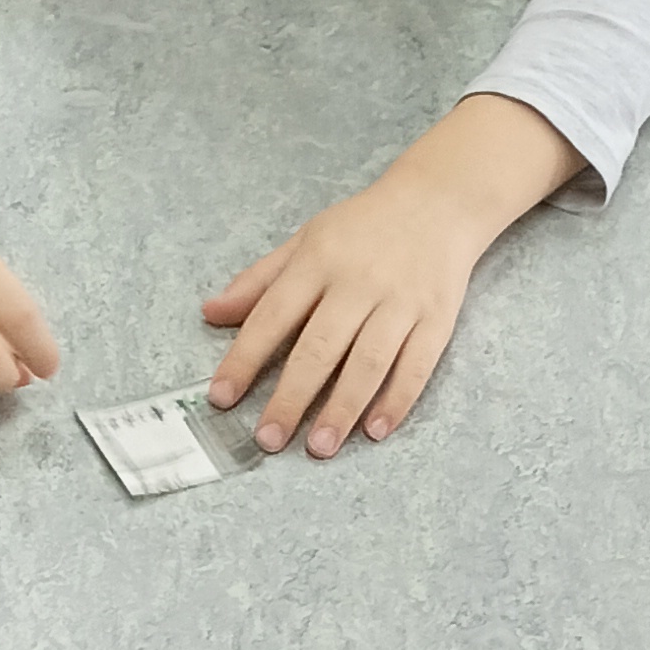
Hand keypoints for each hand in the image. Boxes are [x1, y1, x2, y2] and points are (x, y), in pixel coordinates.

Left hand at [202, 90, 578, 451]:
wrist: (439, 201)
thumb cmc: (363, 228)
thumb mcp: (306, 240)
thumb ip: (259, 281)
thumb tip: (210, 313)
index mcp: (318, 261)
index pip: (272, 316)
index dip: (244, 358)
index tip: (222, 397)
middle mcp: (358, 282)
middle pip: (320, 347)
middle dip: (292, 397)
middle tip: (269, 439)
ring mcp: (401, 302)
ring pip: (369, 362)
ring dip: (343, 408)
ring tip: (320, 447)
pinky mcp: (437, 317)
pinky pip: (416, 365)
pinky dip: (397, 399)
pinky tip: (375, 430)